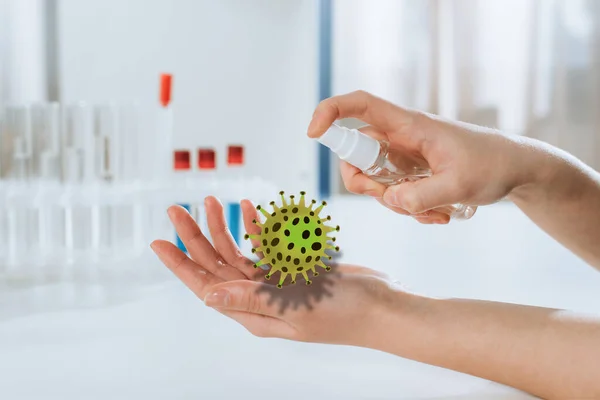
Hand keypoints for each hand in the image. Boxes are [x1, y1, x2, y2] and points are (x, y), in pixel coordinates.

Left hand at [150, 196, 411, 345]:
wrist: (380, 306)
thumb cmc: (344, 314)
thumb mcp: (295, 308)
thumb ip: (251, 298)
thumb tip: (206, 296)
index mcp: (253, 313)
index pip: (206, 286)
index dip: (180, 264)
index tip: (158, 243)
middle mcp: (259, 298)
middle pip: (216, 264)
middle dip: (195, 236)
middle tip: (176, 209)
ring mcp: (275, 282)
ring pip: (237, 252)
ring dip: (223, 227)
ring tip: (212, 201)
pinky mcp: (291, 268)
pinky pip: (264, 245)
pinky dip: (254, 226)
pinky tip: (246, 209)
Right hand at [307, 91, 532, 223]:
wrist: (517, 170)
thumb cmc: (493, 165)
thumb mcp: (460, 184)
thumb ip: (421, 197)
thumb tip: (391, 202)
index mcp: (409, 126)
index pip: (360, 106)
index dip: (330, 112)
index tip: (314, 133)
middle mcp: (401, 139)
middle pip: (357, 154)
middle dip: (364, 183)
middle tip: (389, 198)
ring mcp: (405, 158)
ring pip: (376, 180)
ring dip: (397, 204)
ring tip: (436, 212)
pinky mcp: (413, 175)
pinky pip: (396, 195)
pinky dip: (411, 210)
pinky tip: (440, 214)